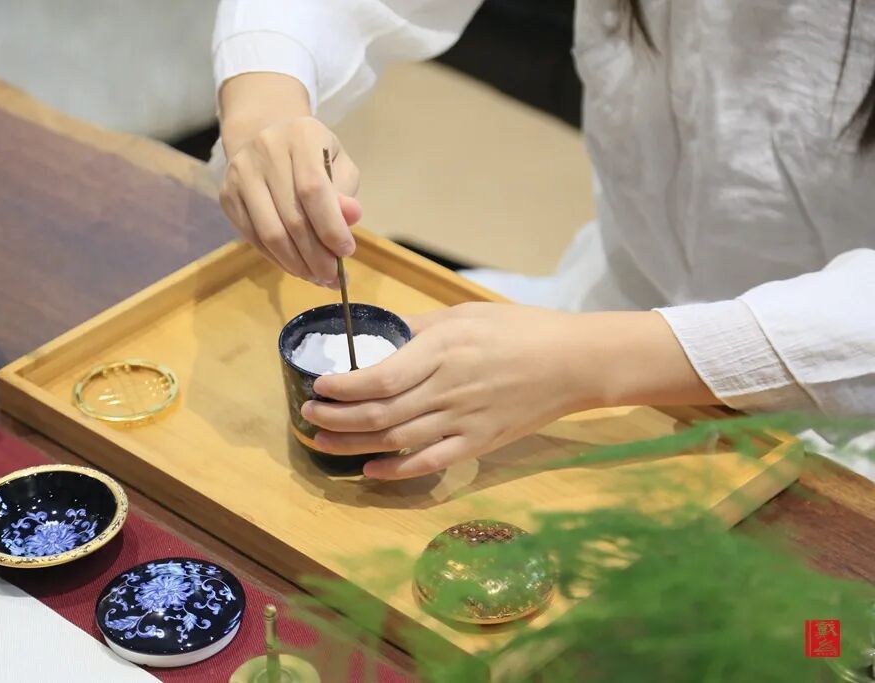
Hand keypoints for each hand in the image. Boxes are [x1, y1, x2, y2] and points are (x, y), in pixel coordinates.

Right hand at [218, 73, 361, 286]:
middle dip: (316, 255)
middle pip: (292, 217)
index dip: (331, 227)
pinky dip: (278, 259)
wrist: (269, 142)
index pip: (313, 189)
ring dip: (297, 264)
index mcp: (301, 135)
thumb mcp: (338, 166)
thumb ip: (345, 192)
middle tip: (334, 277)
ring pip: (270, 233)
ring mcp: (240, 173)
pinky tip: (297, 267)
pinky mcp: (226, 195)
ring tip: (317, 277)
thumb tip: (351, 218)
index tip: (347, 251)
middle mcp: (265, 149)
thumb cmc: (314, 157)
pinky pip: (254, 238)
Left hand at [302, 304, 716, 479]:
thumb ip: (419, 324)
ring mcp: (465, 421)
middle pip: (381, 414)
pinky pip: (431, 463)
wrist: (574, 362)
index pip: (380, 378)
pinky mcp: (480, 443)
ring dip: (355, 444)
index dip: (343, 387)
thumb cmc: (520, 330)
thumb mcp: (465, 313)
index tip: (318, 385)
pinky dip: (397, 471)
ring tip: (324, 440)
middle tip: (309, 415)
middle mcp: (449, 389)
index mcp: (443, 351)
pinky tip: (371, 470)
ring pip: (398, 441)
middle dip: (337, 417)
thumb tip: (379, 329)